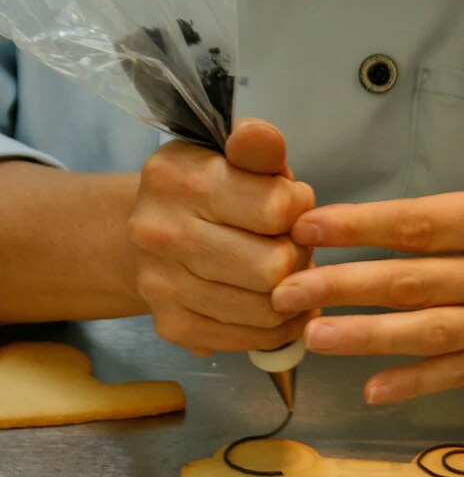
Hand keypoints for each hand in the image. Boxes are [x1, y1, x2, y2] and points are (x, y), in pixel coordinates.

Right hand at [129, 120, 314, 355]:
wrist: (152, 231)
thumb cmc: (212, 190)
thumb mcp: (236, 155)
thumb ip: (258, 146)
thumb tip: (258, 136)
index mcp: (179, 178)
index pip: (277, 208)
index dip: (298, 209)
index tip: (288, 206)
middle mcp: (160, 233)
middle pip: (274, 266)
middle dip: (298, 256)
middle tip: (290, 246)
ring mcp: (162, 285)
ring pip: (268, 309)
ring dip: (292, 294)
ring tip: (285, 274)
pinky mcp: (173, 327)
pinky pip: (252, 340)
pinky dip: (277, 327)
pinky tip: (275, 304)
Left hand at [272, 14, 463, 402]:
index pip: (427, 223)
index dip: (364, 225)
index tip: (308, 228)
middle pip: (418, 281)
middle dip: (346, 286)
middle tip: (284, 289)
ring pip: (435, 333)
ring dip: (369, 338)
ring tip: (311, 337)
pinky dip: (420, 383)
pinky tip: (373, 390)